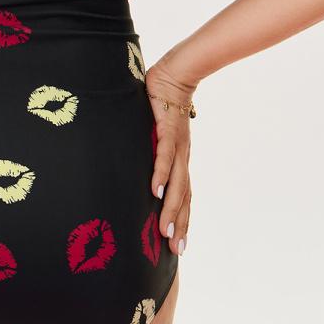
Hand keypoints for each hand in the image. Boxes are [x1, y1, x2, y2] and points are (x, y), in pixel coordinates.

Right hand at [146, 58, 199, 255]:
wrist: (175, 75)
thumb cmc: (163, 103)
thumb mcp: (156, 133)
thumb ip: (150, 150)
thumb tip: (139, 168)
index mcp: (180, 159)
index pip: (183, 195)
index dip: (182, 219)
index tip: (178, 245)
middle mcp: (182, 156)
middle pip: (183, 195)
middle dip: (180, 223)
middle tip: (175, 249)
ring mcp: (177, 144)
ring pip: (176, 181)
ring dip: (171, 207)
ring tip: (164, 229)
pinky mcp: (168, 129)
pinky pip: (164, 155)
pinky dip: (161, 173)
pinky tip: (155, 190)